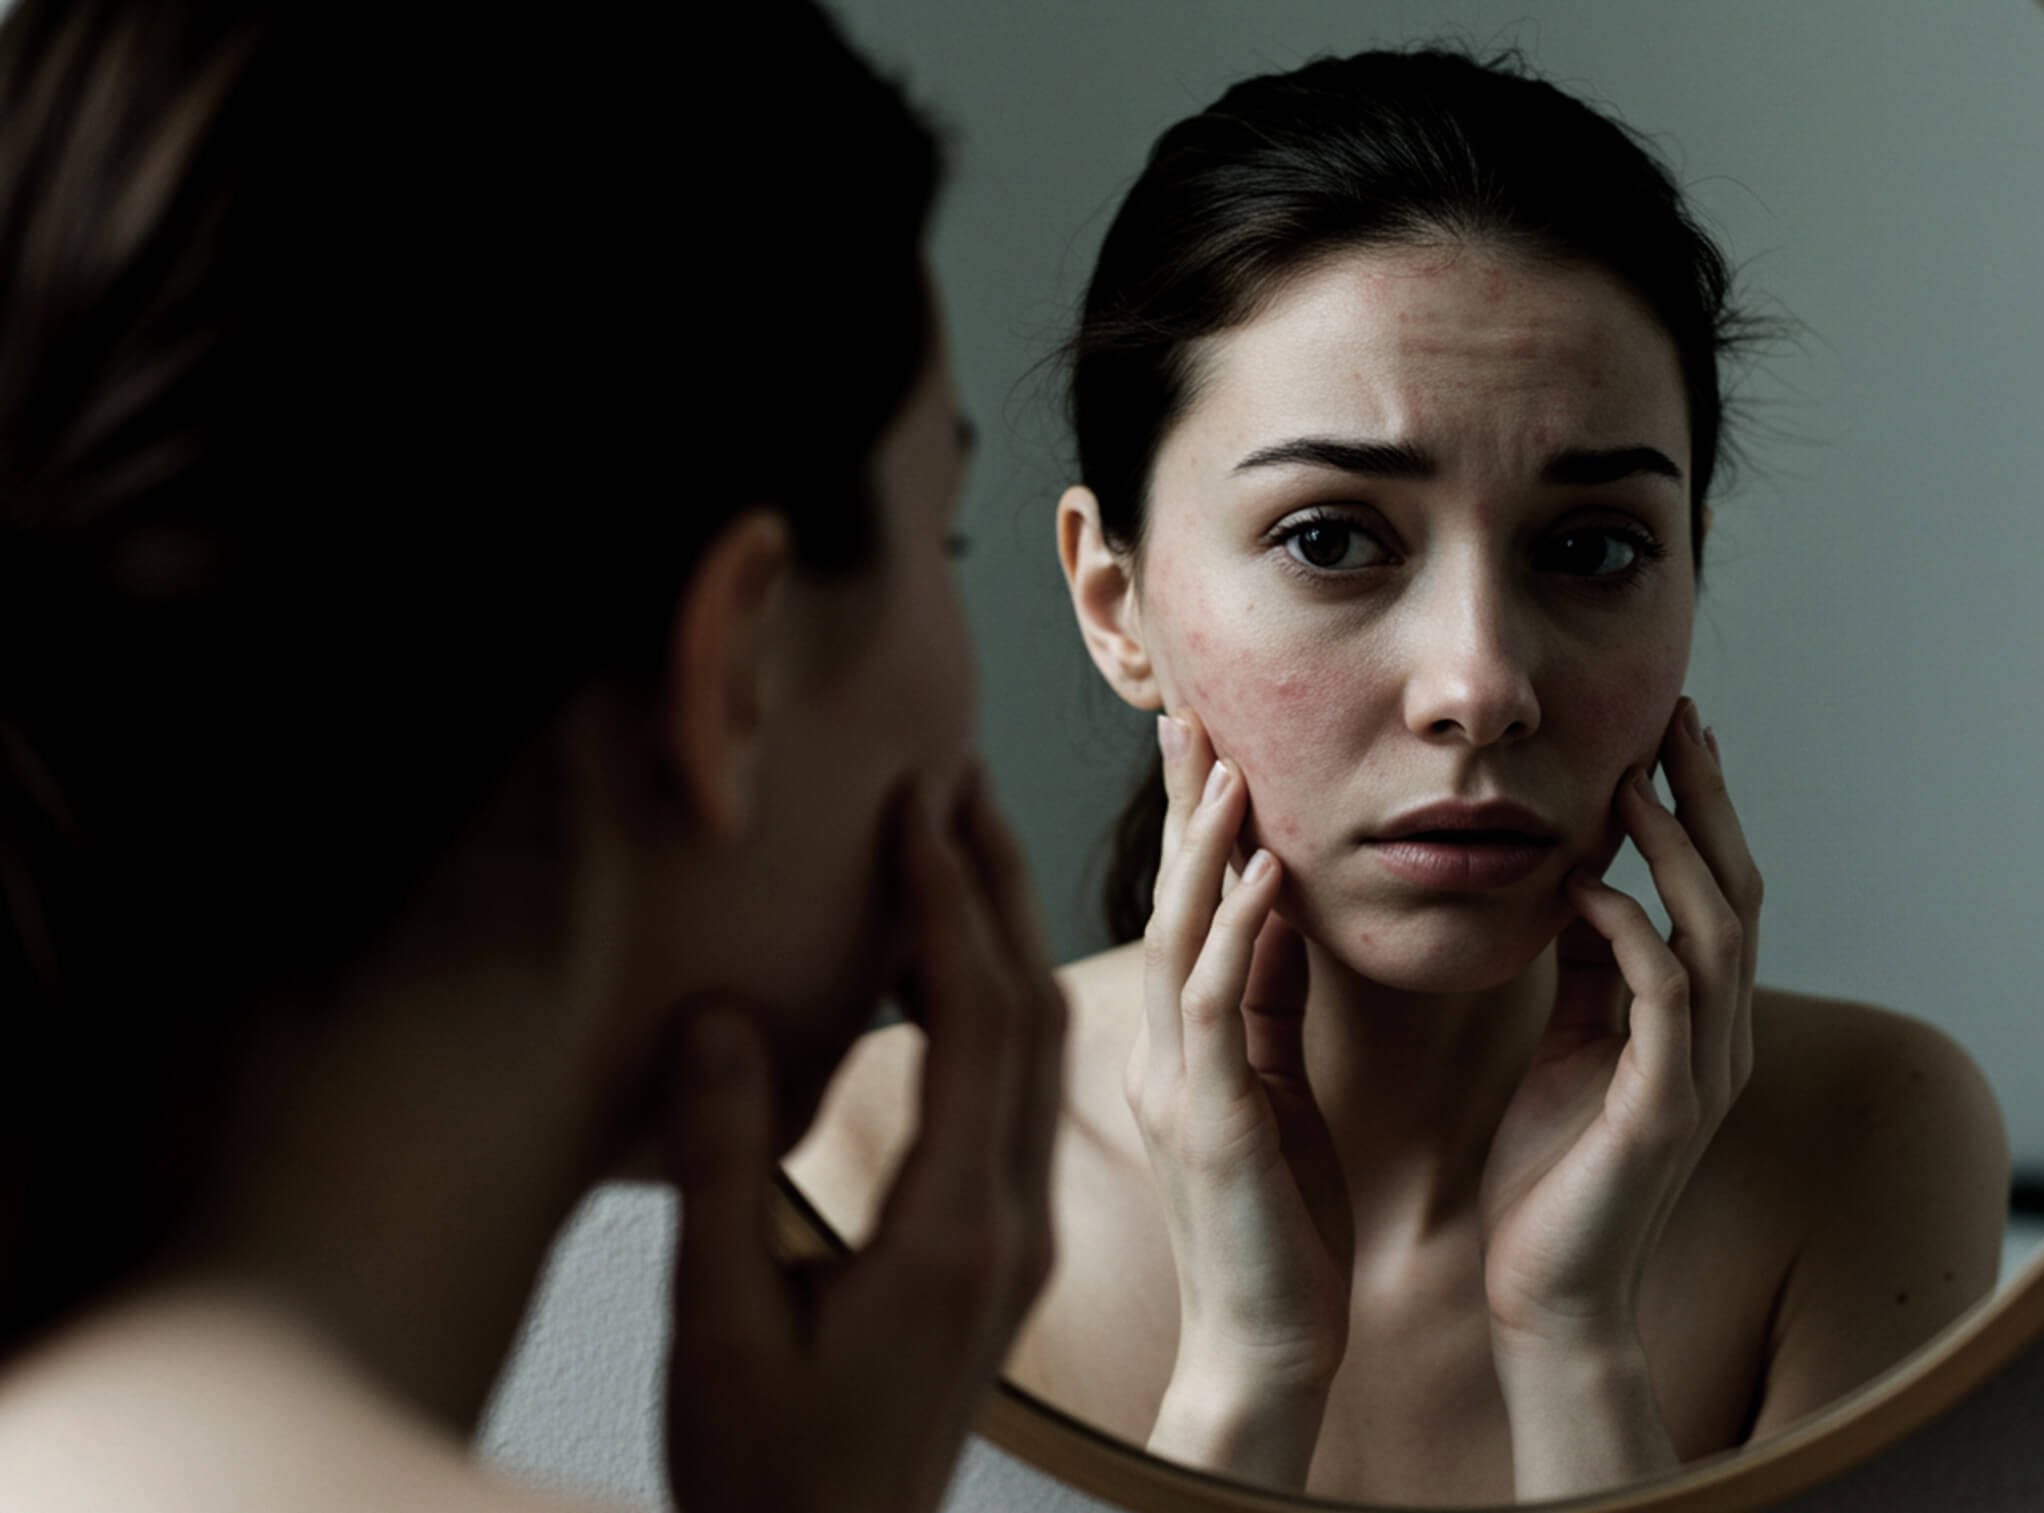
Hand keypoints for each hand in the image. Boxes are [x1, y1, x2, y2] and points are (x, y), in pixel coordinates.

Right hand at [662, 768, 1065, 1512]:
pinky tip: (948, 978)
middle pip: (1031, 1018)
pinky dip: (994, 1007)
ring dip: (1005, 940)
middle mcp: (1007, 1226)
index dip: (948, 901)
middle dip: (997, 889)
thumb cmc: (769, 1476)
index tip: (917, 801)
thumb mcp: (720, 1325)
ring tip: (960, 846)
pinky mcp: (996, 1255)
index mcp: (956, 1236)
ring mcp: (1013, 1241)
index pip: (978, 1023)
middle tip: (956, 781)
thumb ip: (724, 1165)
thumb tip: (719, 1015)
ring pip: (1038, 1055)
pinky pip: (1020, 1098)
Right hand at [1130, 711, 1351, 1485]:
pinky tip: (1263, 869)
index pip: (1176, 914)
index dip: (1184, 826)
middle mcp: (1158, 1055)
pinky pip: (1219, 1004)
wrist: (1266, 1347)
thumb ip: (1264, 1006)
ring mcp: (1173, 1085)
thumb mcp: (1271, 1094)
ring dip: (1201, 847)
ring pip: (1178, 938)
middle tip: (1187, 715)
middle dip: (1175, 809)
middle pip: (1162, 903)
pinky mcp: (1208, 1120)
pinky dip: (1238, 929)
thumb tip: (1279, 915)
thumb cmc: (1278, 1230)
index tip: (1201, 742)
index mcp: (1175, 1049)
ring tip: (1224, 764)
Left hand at [1480, 695, 1759, 1356]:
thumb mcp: (1567, 1045)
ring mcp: (1701, 1072)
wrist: (1547, 1288)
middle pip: (1735, 891)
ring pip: (1717, 932)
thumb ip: (1587, 973)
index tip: (1662, 738)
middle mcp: (1719, 1038)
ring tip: (1633, 785)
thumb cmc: (1547, 1169)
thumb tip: (1576, 884)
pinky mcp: (1665, 1108)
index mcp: (1696, 1021)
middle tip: (1672, 722)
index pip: (1713, 892)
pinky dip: (1630, 933)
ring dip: (1675, 853)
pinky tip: (1584, 892)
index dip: (1695, 813)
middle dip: (1704, 803)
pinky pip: (1664, 997)